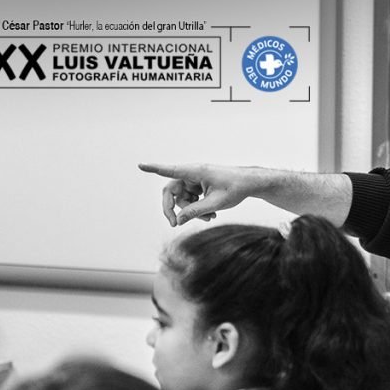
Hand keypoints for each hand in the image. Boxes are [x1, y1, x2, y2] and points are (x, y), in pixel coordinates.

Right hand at [138, 162, 255, 226]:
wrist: (249, 184)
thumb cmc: (235, 188)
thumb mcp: (215, 203)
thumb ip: (195, 211)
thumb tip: (178, 220)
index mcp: (195, 171)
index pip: (171, 170)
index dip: (154, 169)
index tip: (140, 165)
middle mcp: (192, 174)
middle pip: (172, 191)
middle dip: (173, 208)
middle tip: (174, 224)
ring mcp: (195, 180)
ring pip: (182, 199)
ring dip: (192, 211)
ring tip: (210, 217)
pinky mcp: (199, 186)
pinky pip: (191, 199)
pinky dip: (198, 208)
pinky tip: (211, 214)